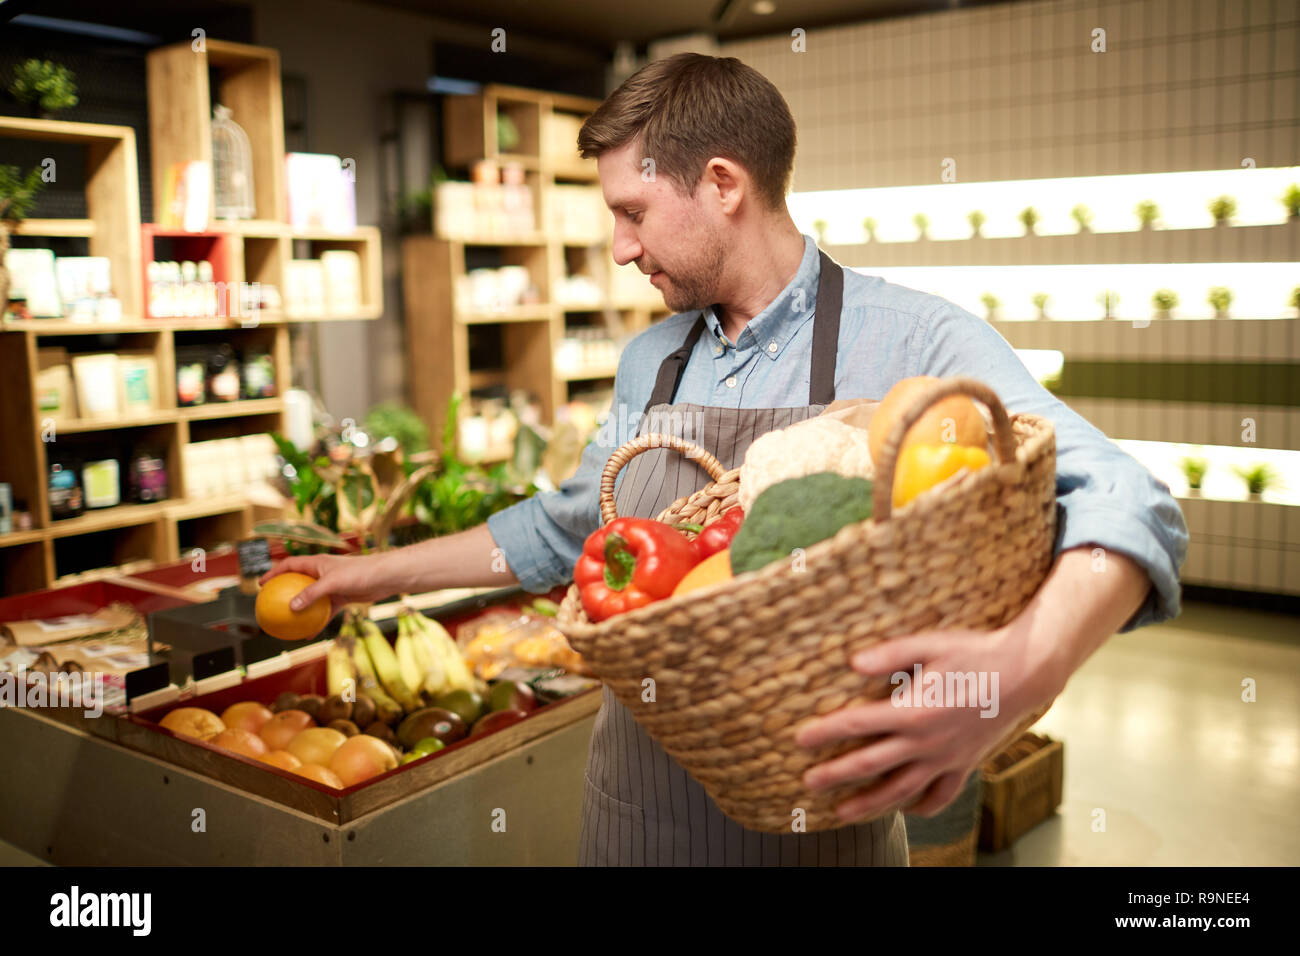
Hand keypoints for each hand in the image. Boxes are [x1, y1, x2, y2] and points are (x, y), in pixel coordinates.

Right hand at [259, 553, 394, 616]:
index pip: (290, 565)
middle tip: (270, 605)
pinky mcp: (342, 597)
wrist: (385, 577)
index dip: (274, 572)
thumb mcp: (332, 582)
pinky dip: (317, 621)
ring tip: (286, 623)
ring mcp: (332, 586)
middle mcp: (322, 573)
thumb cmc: (359, 573)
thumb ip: (312, 593)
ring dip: (300, 610)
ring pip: (311, 599)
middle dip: (284, 592)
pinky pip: (325, 611)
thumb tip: (291, 607)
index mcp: (317, 563)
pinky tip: (308, 633)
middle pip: (298, 582)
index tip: (261, 585)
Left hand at [795, 624, 1058, 823]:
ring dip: (869, 803)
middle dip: (835, 775)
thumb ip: (890, 654)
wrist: (1024, 673)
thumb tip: (852, 663)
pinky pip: (941, 795)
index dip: (825, 732)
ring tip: (843, 813)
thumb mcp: (929, 644)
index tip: (799, 739)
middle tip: (808, 783)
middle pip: (870, 764)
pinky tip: (907, 809)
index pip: (857, 724)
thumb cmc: (974, 653)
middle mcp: (925, 742)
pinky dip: (922, 806)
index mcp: (912, 711)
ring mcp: (945, 758)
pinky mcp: (964, 764)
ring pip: (900, 790)